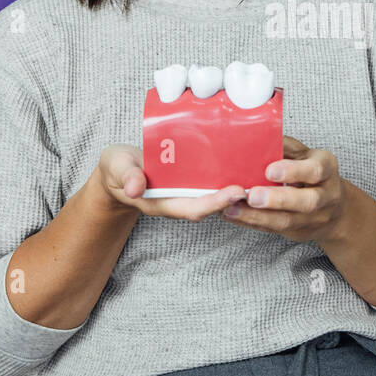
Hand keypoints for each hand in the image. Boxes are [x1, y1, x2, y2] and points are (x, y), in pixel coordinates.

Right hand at [91, 144, 245, 221]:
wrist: (117, 169)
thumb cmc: (116, 168)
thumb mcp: (116, 168)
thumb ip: (125, 176)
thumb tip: (134, 188)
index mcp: (160, 203)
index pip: (192, 208)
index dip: (214, 203)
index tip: (235, 192)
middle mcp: (177, 201)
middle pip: (209, 205)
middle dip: (233, 198)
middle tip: (256, 185)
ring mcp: (184, 192)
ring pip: (213, 195)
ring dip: (234, 190)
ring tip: (259, 176)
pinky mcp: (188, 181)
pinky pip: (210, 183)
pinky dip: (227, 177)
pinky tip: (244, 166)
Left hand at [221, 136, 347, 242]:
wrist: (333, 210)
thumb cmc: (311, 173)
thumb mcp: (306, 155)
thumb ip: (286, 146)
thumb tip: (256, 135)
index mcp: (327, 169)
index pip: (315, 170)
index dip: (293, 171)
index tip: (269, 171)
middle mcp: (326, 196)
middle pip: (306, 201)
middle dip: (277, 200)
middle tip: (252, 196)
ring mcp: (314, 218)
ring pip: (287, 221)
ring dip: (257, 216)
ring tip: (232, 209)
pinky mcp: (298, 232)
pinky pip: (274, 229)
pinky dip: (252, 222)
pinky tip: (233, 215)